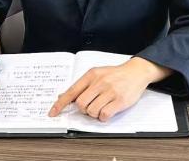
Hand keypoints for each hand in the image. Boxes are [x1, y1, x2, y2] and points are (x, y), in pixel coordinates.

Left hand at [48, 57, 170, 121]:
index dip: (60, 104)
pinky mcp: (120, 100)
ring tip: (102, 106)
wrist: (136, 71)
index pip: (72, 91)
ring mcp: (110, 91)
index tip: (53, 112)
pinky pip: (104, 115)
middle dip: (84, 109)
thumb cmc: (115, 74)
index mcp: (91, 75)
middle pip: (81, 104)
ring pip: (92, 111)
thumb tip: (63, 97)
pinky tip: (108, 110)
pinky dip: (104, 117)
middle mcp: (100, 82)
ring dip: (95, 113)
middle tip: (91, 105)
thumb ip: (81, 86)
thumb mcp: (97, 74)